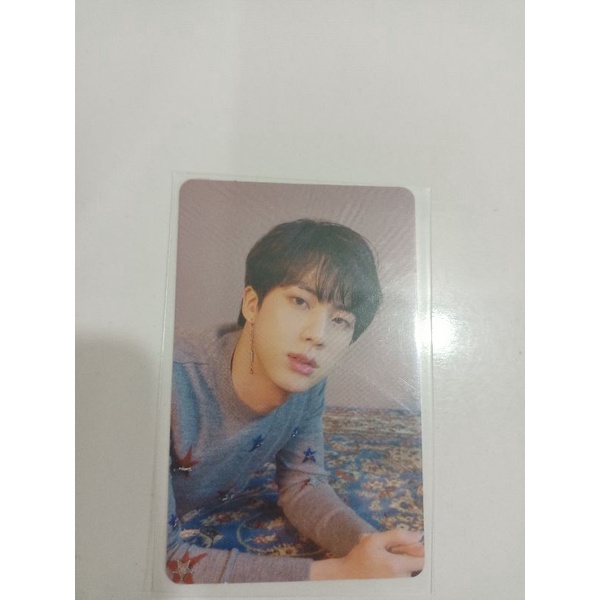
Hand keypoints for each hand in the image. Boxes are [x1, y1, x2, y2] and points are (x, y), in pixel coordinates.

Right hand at [310, 529, 424, 579]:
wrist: (348, 576)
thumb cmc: (360, 557)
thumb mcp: (375, 540)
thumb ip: (398, 536)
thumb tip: (419, 535)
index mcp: (396, 566)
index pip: (423, 560)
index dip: (420, 549)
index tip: (412, 543)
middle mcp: (401, 579)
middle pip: (416, 562)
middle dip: (407, 551)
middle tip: (390, 548)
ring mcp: (399, 585)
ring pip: (410, 567)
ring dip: (401, 558)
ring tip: (385, 556)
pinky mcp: (397, 588)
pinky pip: (404, 574)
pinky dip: (398, 566)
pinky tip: (385, 564)